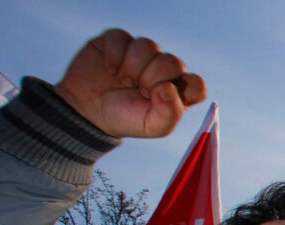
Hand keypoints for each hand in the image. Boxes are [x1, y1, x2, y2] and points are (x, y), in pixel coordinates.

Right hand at [55, 29, 206, 137]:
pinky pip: (123, 38)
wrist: (87, 111)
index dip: (182, 90)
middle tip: (138, 91)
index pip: (197, 85)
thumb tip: (168, 87)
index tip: (161, 98)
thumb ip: (169, 113)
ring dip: (132, 67)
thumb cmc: (124, 118)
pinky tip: (109, 68)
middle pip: (173, 62)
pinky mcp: (120, 41)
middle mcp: (163, 70)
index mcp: (177, 91)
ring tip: (123, 81)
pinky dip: (115, 55)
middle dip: (152, 79)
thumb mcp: (151, 126)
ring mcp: (142, 54)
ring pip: (148, 46)